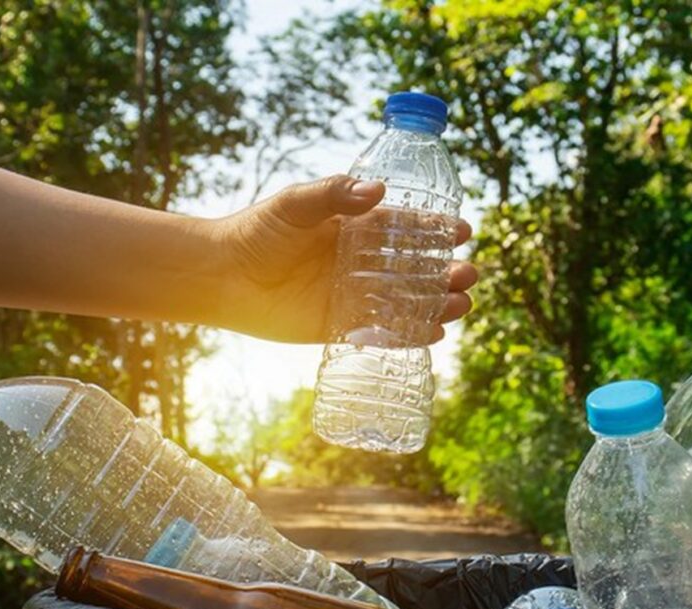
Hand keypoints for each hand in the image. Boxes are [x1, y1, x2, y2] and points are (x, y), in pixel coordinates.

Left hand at [213, 175, 476, 342]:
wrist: (223, 277)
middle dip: (446, 271)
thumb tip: (378, 191)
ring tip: (461, 304)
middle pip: (415, 269)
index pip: (406, 228)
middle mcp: (359, 263)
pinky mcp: (340, 327)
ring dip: (437, 304)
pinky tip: (434, 334)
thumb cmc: (256, 233)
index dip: (436, 231)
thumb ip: (334, 196)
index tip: (462, 231)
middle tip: (468, 273)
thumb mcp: (294, 205)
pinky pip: (383, 332)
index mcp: (354, 228)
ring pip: (406, 301)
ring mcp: (352, 296)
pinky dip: (410, 334)